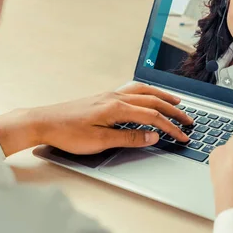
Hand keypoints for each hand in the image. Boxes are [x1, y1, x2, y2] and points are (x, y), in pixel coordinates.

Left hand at [0, 82, 193, 155]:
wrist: (43, 122)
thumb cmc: (68, 133)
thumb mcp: (100, 141)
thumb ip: (129, 137)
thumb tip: (153, 136)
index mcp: (117, 108)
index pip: (152, 116)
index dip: (170, 127)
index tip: (183, 136)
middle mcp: (115, 97)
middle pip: (152, 100)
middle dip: (173, 110)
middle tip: (189, 119)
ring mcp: (109, 95)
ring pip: (143, 91)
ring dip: (162, 97)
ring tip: (176, 102)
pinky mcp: (102, 97)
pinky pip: (132, 90)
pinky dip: (146, 93)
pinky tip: (148, 97)